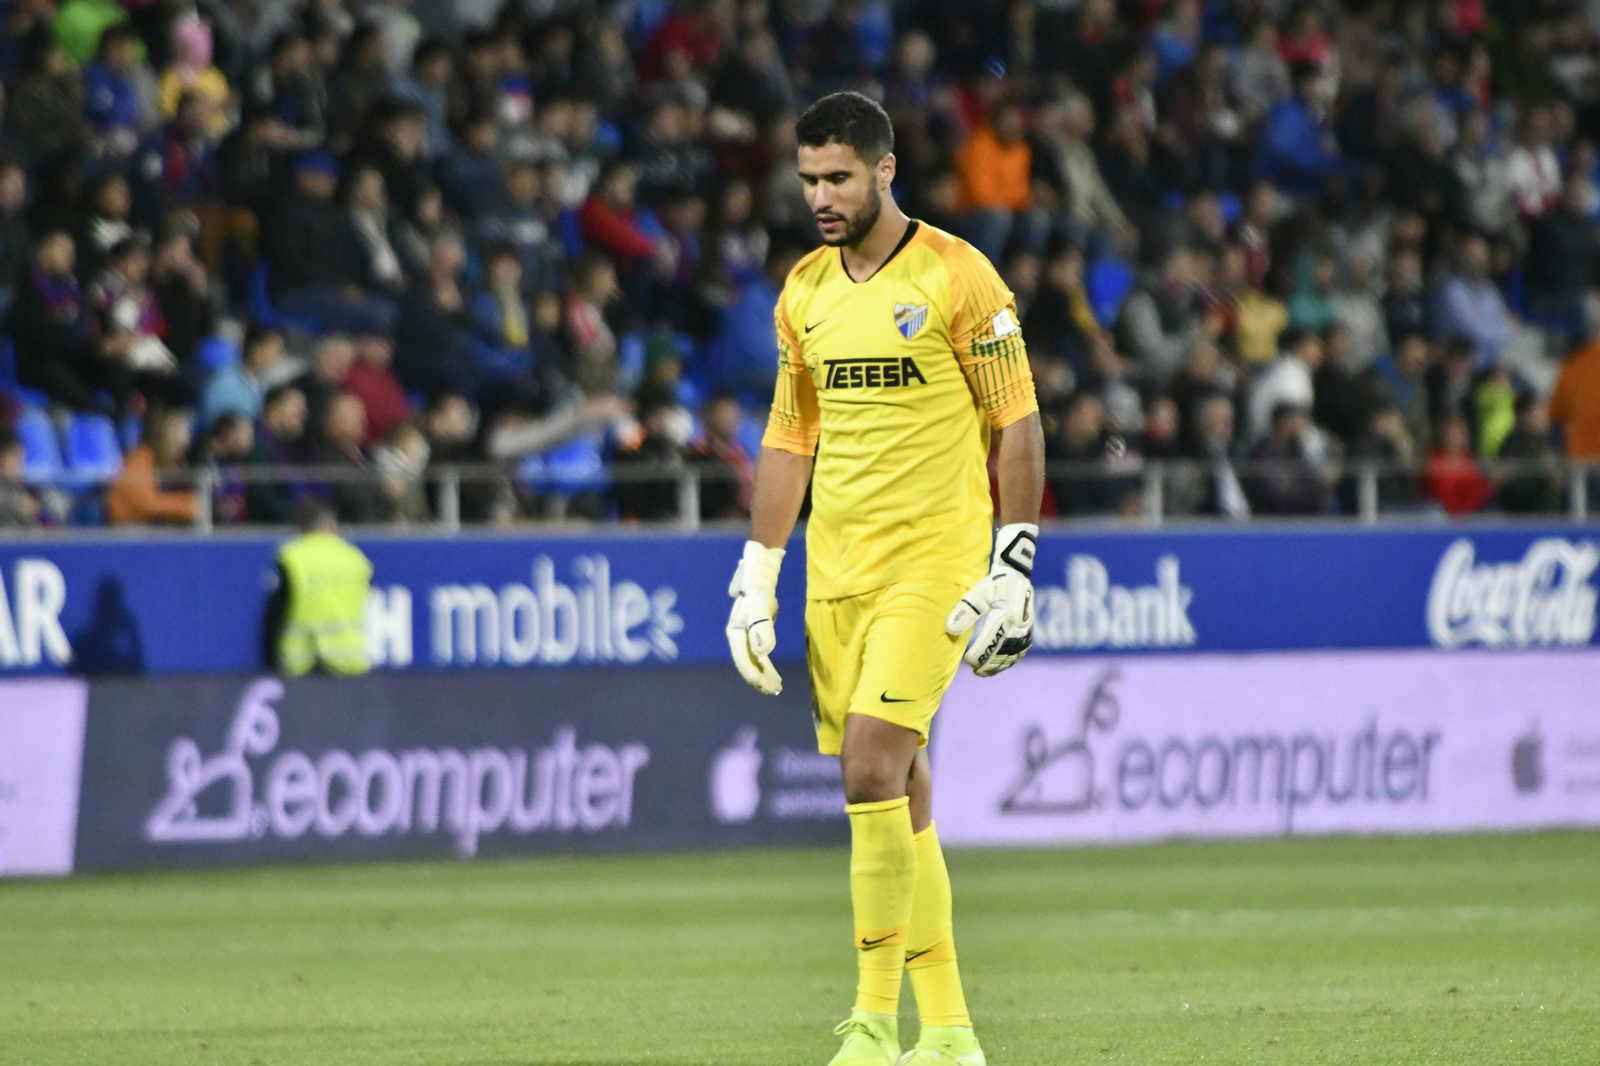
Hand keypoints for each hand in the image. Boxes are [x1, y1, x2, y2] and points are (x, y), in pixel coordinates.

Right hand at [726, 540, 784, 694]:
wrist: (759, 570)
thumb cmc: (758, 587)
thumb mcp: (762, 606)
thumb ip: (763, 628)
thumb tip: (764, 652)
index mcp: (735, 632)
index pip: (744, 660)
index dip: (755, 676)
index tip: (767, 687)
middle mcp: (737, 635)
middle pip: (748, 662)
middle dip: (760, 678)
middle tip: (775, 691)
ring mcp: (745, 633)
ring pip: (753, 659)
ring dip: (763, 673)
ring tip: (776, 686)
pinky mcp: (753, 630)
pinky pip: (758, 652)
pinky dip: (765, 664)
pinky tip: (772, 672)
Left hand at [945, 523, 1037, 676]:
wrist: (1017, 576)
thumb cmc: (994, 584)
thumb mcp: (977, 593)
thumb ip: (964, 611)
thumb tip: (950, 629)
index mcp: (1007, 613)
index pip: (992, 640)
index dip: (980, 654)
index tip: (968, 662)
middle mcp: (1020, 624)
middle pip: (1004, 651)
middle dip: (989, 664)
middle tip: (975, 671)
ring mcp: (1026, 628)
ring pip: (1013, 654)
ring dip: (999, 666)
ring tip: (983, 672)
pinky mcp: (1029, 630)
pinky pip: (1021, 651)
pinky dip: (1010, 661)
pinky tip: (999, 666)